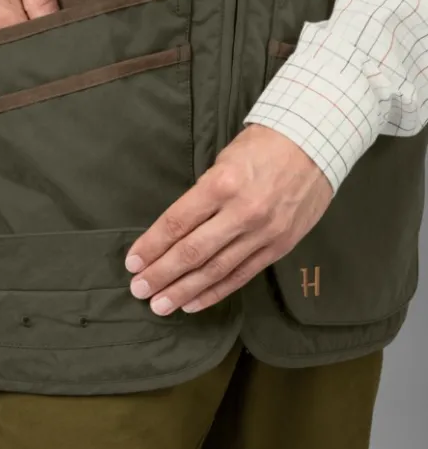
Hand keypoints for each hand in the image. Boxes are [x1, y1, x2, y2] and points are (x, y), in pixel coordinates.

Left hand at [125, 123, 333, 315]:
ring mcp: (263, 232)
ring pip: (216, 270)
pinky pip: (242, 275)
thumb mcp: (223, 160)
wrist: (315, 143)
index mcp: (222, 184)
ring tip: (160, 305)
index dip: (151, 246)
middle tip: (139, 290)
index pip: (176, 223)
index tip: (132, 262)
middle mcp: (242, 212)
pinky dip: (216, 291)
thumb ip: (202, 195)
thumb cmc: (262, 146)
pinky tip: (194, 303)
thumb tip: (174, 229)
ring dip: (184, 291)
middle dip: (161, 274)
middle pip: (192, 252)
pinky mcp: (279, 246)